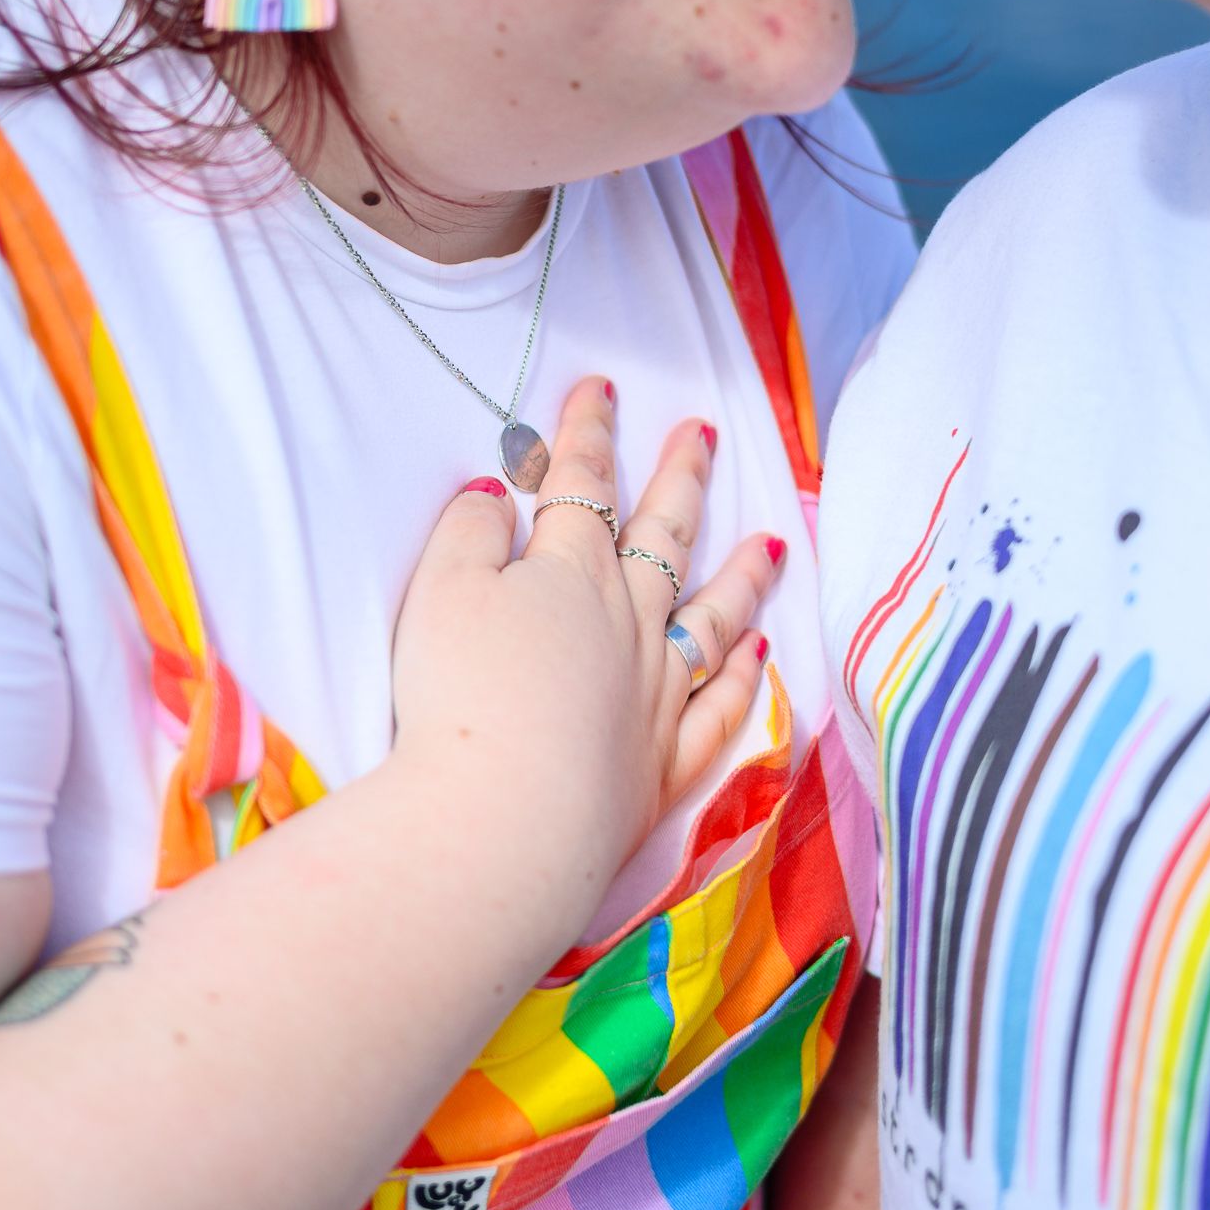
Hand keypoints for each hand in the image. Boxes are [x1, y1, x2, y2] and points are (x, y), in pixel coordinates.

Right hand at [389, 378, 787, 880]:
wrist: (500, 818)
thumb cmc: (459, 697)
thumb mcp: (439, 593)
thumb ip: (469, 534)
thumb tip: (496, 498)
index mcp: (570, 573)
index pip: (582, 486)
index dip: (589, 434)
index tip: (603, 390)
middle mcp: (628, 623)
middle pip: (662, 537)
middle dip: (681, 478)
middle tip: (702, 434)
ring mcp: (656, 694)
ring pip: (711, 619)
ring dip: (741, 575)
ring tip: (770, 542)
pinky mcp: (661, 765)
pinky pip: (718, 708)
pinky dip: (745, 677)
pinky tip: (760, 652)